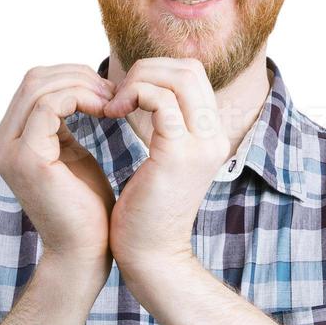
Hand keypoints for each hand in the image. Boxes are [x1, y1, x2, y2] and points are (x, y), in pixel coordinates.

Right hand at [0, 64, 117, 274]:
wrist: (86, 251)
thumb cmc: (86, 207)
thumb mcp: (71, 152)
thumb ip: (63, 122)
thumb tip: (76, 86)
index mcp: (9, 139)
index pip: (34, 84)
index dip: (72, 77)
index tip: (107, 90)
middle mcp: (1, 143)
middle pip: (34, 79)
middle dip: (78, 76)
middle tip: (112, 90)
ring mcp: (9, 150)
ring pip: (40, 87)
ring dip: (82, 85)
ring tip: (112, 100)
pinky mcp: (27, 158)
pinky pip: (50, 106)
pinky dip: (81, 99)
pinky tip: (106, 110)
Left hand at [102, 58, 229, 275]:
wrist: (150, 255)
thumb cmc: (145, 210)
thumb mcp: (162, 159)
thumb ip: (163, 126)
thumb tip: (144, 93)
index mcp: (211, 135)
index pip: (193, 75)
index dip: (156, 72)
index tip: (125, 94)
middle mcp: (214, 136)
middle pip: (189, 68)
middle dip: (146, 69)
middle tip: (117, 94)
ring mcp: (200, 144)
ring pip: (177, 77)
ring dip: (138, 81)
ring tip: (113, 104)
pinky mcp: (178, 154)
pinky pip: (160, 100)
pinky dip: (133, 95)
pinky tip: (112, 113)